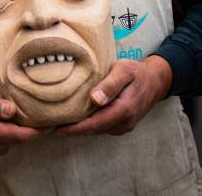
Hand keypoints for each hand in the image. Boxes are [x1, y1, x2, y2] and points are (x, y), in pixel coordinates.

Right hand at [0, 88, 47, 154]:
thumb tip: (12, 110)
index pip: (19, 135)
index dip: (37, 132)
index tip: (52, 125)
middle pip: (20, 139)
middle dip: (36, 131)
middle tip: (51, 118)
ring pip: (15, 141)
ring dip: (26, 131)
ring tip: (37, 117)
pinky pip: (8, 141)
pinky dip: (16, 133)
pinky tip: (20, 122)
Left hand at [56, 55, 171, 135]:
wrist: (156, 81)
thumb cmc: (137, 72)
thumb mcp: (124, 71)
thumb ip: (110, 84)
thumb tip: (95, 99)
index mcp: (123, 110)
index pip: (93, 124)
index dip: (72, 128)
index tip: (53, 128)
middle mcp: (123, 123)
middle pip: (91, 129)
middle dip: (69, 129)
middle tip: (46, 125)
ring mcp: (122, 126)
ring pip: (95, 129)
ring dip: (77, 127)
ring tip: (54, 121)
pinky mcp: (120, 125)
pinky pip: (100, 126)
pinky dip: (86, 123)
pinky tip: (72, 116)